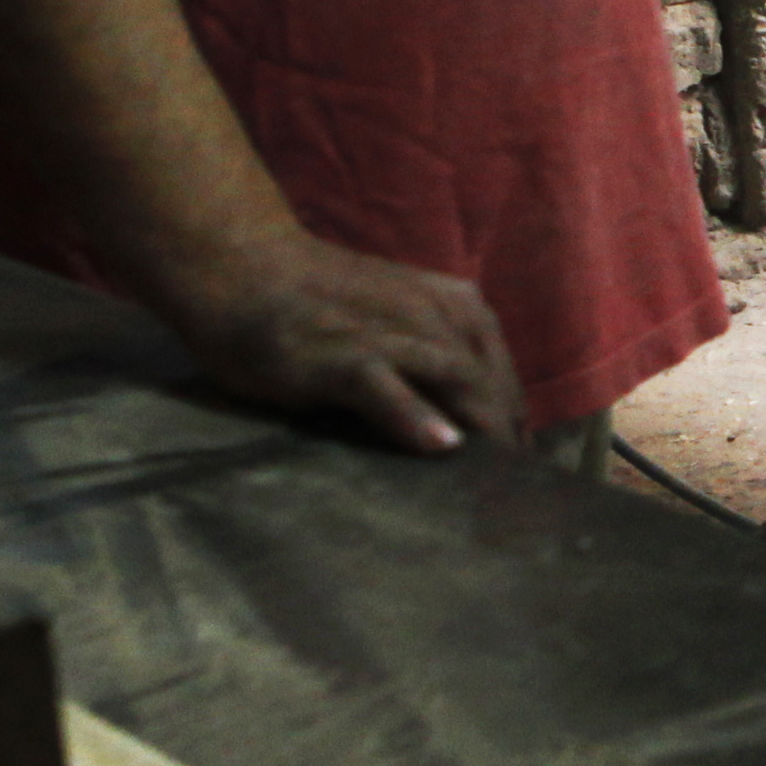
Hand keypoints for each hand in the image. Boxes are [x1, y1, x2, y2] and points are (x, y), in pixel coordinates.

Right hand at [162, 232, 522, 454]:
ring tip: (498, 483)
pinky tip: (440, 446)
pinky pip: (385, 385)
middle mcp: (433, 315)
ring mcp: (388, 332)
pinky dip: (414, 415)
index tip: (523, 477)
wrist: (242, 265)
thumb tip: (468, 427)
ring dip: (482, 431)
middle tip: (518, 499)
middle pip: (490, 385)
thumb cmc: (318, 302)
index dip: (516, 426)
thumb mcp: (394, 320)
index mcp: (453, 307)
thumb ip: (433, 359)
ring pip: (454, 380)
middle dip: (508, 439)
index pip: (503, 376)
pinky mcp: (341, 353)